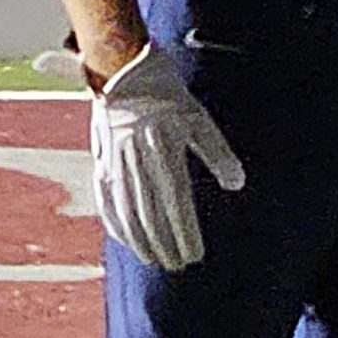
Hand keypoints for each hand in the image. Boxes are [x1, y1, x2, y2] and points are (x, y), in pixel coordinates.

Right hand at [89, 44, 244, 269]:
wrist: (122, 71)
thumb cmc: (168, 96)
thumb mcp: (198, 119)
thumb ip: (218, 153)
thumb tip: (236, 184)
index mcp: (162, 150)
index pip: (175, 202)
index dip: (184, 232)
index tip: (195, 254)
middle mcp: (135, 159)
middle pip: (149, 212)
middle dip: (164, 243)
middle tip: (177, 265)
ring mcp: (114, 160)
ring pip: (124, 208)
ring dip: (138, 238)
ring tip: (151, 259)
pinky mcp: (100, 159)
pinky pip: (104, 196)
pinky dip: (112, 219)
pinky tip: (123, 237)